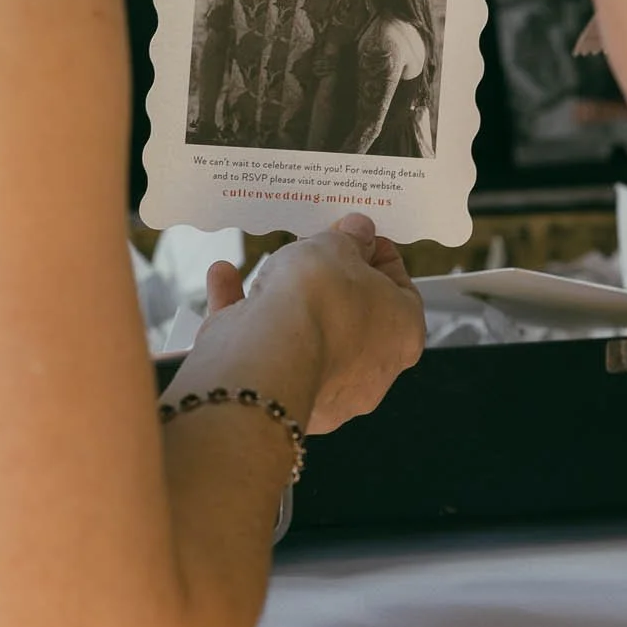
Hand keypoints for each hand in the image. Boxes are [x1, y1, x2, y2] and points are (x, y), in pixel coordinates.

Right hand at [204, 214, 423, 434]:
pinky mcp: (275, 393)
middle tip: (314, 248)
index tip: (360, 236)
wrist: (266, 355)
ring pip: (304, 333)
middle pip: (351, 313)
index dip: (378, 256)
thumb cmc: (318, 304)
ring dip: (281, 296)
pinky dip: (245, 315)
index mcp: (402, 335)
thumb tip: (358, 233)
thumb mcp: (339, 246)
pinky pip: (262, 346)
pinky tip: (224, 278)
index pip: (401, 290)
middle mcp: (368, 370)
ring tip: (266, 264)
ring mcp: (322, 387)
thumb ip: (350, 238)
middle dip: (329, 280)